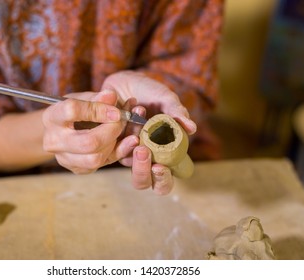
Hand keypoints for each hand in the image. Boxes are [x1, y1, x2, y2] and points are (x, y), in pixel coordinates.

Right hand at [42, 90, 138, 173]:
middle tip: (121, 121)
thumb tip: (111, 95)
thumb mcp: (83, 98)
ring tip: (119, 131)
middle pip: (88, 142)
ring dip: (114, 144)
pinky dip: (116, 153)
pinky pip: (101, 165)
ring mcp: (64, 158)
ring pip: (95, 158)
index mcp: (52, 117)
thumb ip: (98, 97)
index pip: (72, 111)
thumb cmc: (75, 111)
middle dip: (111, 131)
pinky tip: (122, 142)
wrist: (63, 130)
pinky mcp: (76, 169)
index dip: (98, 110)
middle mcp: (54, 141)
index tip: (115, 110)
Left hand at [102, 71, 196, 194]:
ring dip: (132, 139)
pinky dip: (123, 127)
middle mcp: (146, 156)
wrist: (125, 81)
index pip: (165, 181)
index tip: (160, 166)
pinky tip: (132, 107)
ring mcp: (127, 150)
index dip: (163, 179)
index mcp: (165, 154)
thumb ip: (177, 113)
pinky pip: (114, 144)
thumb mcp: (166, 99)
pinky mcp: (111, 142)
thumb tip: (192, 128)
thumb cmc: (151, 92)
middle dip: (141, 170)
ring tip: (140, 111)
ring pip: (126, 163)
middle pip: (142, 181)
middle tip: (142, 150)